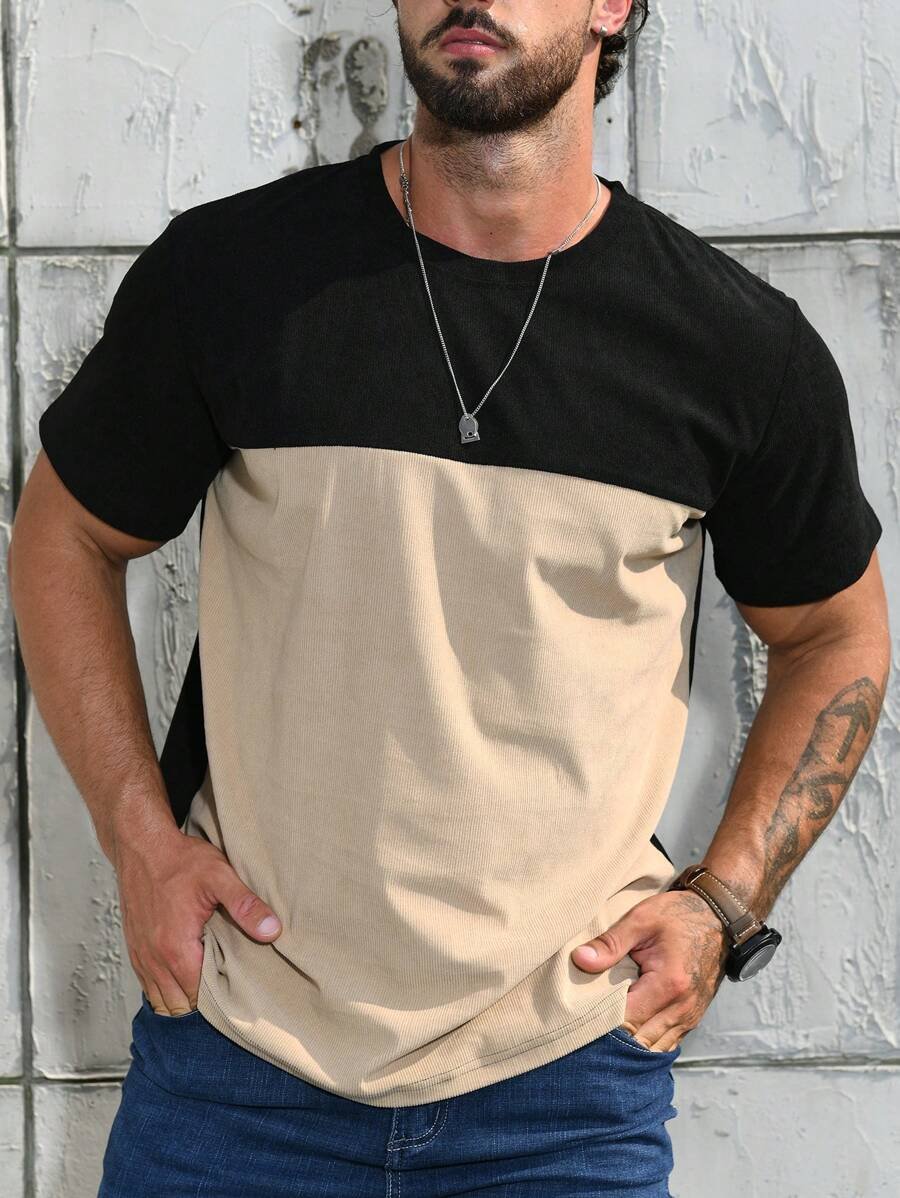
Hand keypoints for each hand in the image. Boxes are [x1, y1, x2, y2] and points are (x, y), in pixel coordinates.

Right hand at [113, 826, 282, 1015]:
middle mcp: (153, 958)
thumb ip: (246, 905)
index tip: (239, 993)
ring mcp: (141, 954)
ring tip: (207, 988)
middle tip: (227, 993)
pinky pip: (147, 984)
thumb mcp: (219, 876)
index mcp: (175, 947)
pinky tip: (183, 976)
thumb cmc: (180, 859)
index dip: (219, 1001)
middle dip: (202, 1005)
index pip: (198, 998)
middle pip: (178, 1005)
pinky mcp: (134, 947)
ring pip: (159, 998)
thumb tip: (272, 931)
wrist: (142, 844)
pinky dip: (164, 987)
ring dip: (182, 998)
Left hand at [570, 889, 730, 1051]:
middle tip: (587, 1025)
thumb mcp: (641, 919)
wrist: (718, 917)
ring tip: (606, 1030)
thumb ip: (611, 943)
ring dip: (631, 1043)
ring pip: (654, 1047)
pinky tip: (629, 1031)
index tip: (581, 1012)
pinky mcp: (693, 1018)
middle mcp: (683, 1008)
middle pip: (640, 1041)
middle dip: (613, 1037)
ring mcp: (691, 1016)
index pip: (628, 1019)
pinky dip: (647, 1041)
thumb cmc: (678, 915)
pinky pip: (667, 1042)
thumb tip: (580, 959)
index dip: (602, 1020)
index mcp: (669, 984)